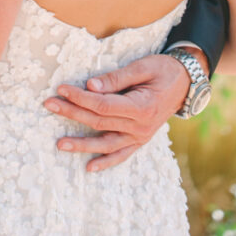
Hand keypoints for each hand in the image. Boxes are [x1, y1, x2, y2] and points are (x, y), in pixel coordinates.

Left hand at [43, 53, 190, 171]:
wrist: (186, 84)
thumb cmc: (163, 70)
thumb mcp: (142, 67)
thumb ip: (116, 79)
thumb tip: (90, 86)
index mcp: (141, 107)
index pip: (103, 105)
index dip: (81, 97)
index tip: (62, 89)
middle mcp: (141, 127)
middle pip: (100, 122)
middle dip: (72, 113)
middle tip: (49, 105)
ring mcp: (141, 137)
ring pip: (107, 144)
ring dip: (82, 144)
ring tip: (60, 144)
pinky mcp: (140, 140)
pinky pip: (121, 155)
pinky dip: (106, 162)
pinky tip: (89, 167)